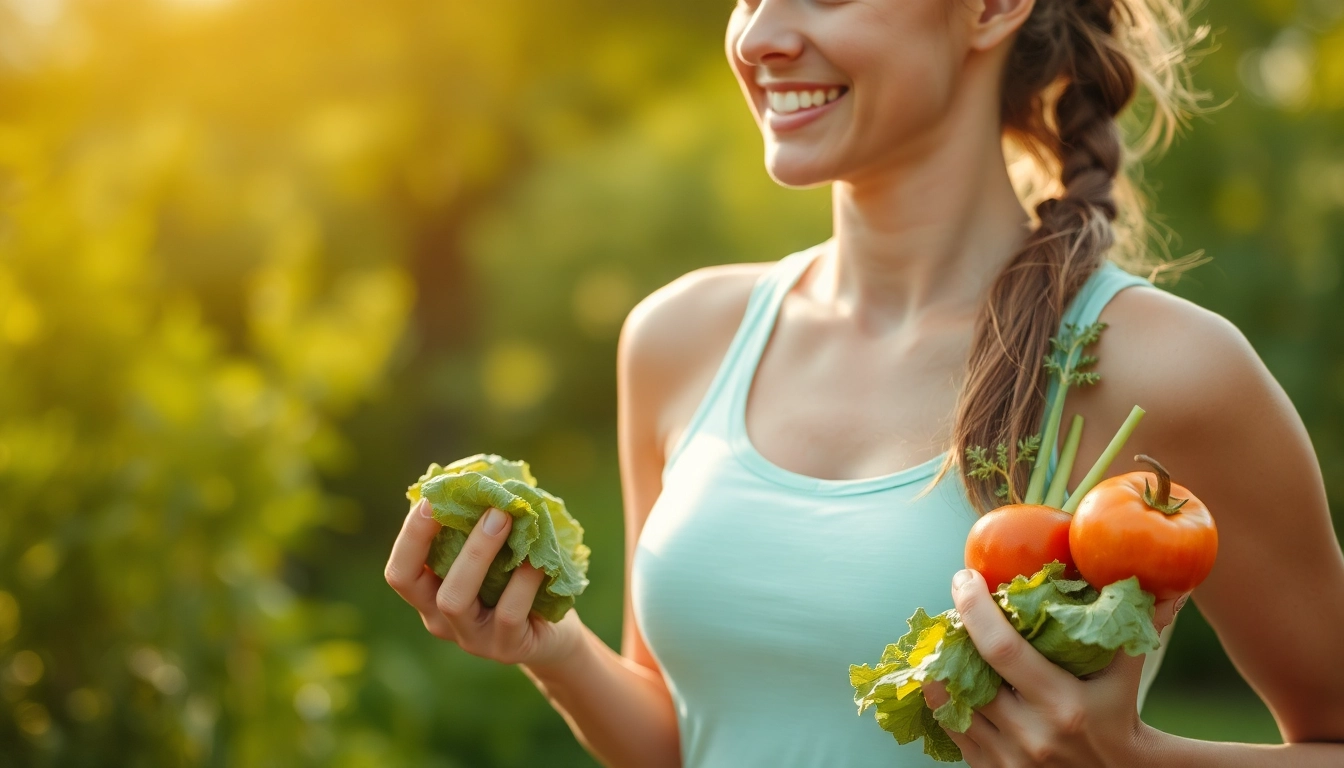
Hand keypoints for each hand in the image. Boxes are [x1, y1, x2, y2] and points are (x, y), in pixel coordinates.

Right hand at [384, 498, 585, 669]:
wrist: (557, 635)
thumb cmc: (519, 583)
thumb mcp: (496, 557)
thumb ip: (480, 528)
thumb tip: (482, 478)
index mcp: (430, 595)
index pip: (399, 571)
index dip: (409, 535)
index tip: (431, 500)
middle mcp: (440, 620)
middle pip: (412, 583)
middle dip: (431, 537)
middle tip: (469, 502)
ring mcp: (471, 638)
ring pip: (454, 599)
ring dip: (477, 552)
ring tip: (506, 517)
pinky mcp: (506, 648)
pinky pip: (508, 612)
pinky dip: (522, 580)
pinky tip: (538, 559)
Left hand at [922, 569, 1186, 766]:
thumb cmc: (1120, 718)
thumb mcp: (1126, 677)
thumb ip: (1137, 628)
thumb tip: (1165, 583)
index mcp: (1064, 704)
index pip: (1002, 648)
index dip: (975, 609)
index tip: (965, 578)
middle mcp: (1031, 734)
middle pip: (969, 676)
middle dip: (952, 634)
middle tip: (952, 603)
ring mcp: (1009, 758)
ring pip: (952, 704)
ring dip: (940, 667)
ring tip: (943, 636)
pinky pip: (951, 730)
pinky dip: (942, 700)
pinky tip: (943, 674)